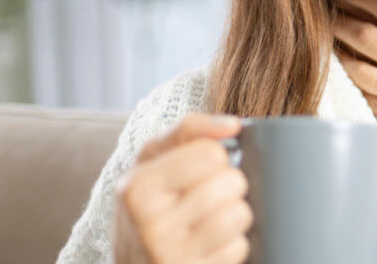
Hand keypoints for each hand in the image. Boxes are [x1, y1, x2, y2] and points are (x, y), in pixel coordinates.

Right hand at [112, 113, 251, 263]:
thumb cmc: (151, 205)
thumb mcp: (152, 163)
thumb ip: (188, 131)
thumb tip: (234, 125)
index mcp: (137, 187)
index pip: (211, 153)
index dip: (216, 157)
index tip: (201, 169)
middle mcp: (149, 224)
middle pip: (231, 181)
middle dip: (229, 185)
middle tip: (208, 197)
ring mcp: (170, 255)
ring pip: (240, 214)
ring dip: (235, 215)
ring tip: (211, 220)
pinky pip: (239, 247)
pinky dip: (232, 245)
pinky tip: (210, 247)